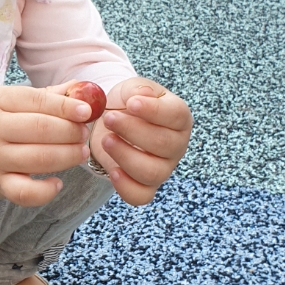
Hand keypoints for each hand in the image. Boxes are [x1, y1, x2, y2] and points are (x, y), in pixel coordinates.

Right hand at [0, 84, 92, 209]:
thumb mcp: (4, 101)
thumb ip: (42, 96)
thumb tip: (80, 89)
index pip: (36, 101)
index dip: (65, 106)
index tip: (87, 111)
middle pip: (41, 129)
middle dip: (71, 131)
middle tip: (84, 133)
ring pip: (39, 159)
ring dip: (67, 156)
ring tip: (80, 152)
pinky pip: (25, 192)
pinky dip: (45, 191)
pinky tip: (57, 183)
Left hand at [89, 77, 191, 205]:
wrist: (112, 120)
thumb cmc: (127, 103)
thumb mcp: (132, 88)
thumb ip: (138, 89)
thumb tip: (142, 95)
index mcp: (178, 117)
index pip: (175, 115)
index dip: (154, 111)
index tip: (131, 103)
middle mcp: (176, 145)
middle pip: (163, 144)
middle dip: (132, 131)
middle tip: (109, 118)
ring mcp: (164, 167)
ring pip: (152, 172)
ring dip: (125, 156)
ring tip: (106, 140)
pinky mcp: (146, 185)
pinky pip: (141, 196)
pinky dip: (125, 186)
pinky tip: (112, 169)